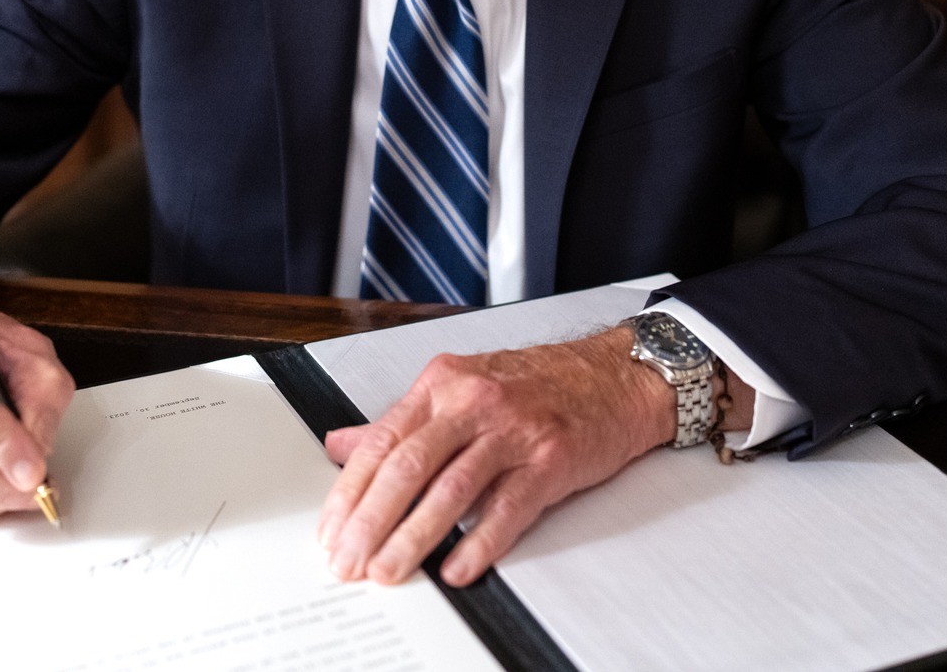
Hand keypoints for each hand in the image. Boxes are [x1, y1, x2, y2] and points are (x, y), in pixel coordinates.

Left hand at [317, 327, 677, 587]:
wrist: (615, 375)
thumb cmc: (540, 383)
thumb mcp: (461, 387)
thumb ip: (400, 421)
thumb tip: (341, 446)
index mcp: (443, 384)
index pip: (381, 441)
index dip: (350, 491)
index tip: (331, 529)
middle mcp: (473, 402)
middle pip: (408, 466)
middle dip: (371, 521)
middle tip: (350, 560)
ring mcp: (513, 429)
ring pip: (451, 488)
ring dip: (414, 538)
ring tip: (390, 570)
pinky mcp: (551, 459)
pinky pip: (508, 507)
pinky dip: (479, 542)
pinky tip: (457, 567)